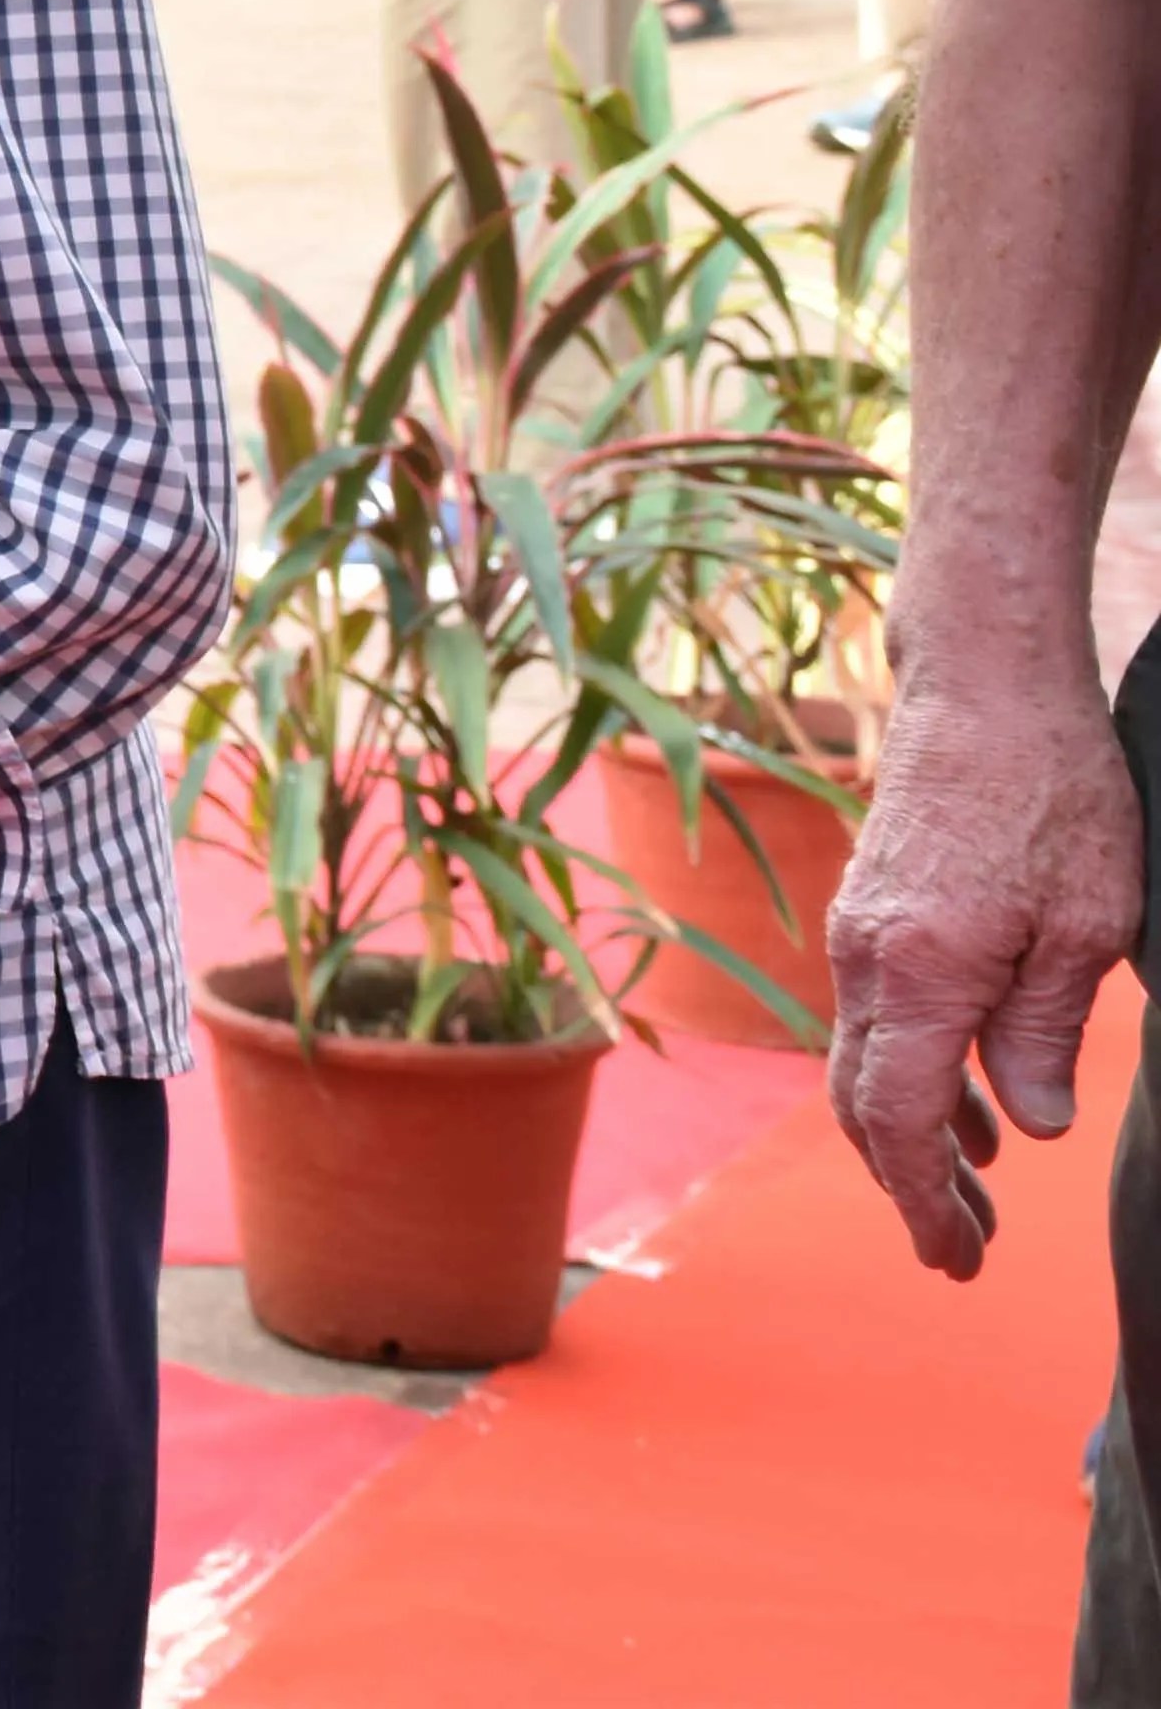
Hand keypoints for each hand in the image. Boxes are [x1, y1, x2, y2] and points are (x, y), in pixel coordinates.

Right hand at [827, 679, 1138, 1277]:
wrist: (983, 684)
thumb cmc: (1050, 792)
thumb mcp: (1085, 925)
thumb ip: (1046, 1030)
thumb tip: (1033, 1125)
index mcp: (920, 971)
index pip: (897, 1119)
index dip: (922, 1200)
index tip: (954, 1260)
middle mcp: (868, 959)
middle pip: (865, 1104)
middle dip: (913, 1189)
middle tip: (963, 1258)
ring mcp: (861, 933)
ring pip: (868, 1064)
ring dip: (916, 1139)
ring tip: (979, 1200)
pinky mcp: (873, 911)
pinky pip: (880, 1019)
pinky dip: (916, 1078)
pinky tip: (974, 1108)